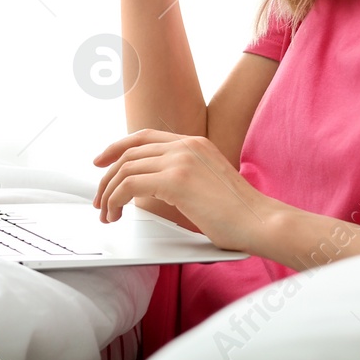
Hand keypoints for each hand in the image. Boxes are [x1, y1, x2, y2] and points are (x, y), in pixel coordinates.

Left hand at [92, 129, 278, 253]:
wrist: (262, 221)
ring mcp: (181, 160)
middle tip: (98, 200)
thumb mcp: (207, 184)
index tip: (100, 163)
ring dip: (108, 193)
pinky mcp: (176, 180)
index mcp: (195, 143)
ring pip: (125, 169)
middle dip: (106, 176)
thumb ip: (182, 177)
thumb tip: (151, 190)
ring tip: (106, 213)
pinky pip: (129, 185)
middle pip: (129, 152)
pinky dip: (115, 200)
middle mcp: (186, 145)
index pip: (144, 138)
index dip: (117, 148)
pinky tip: (116, 215)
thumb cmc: (239, 214)